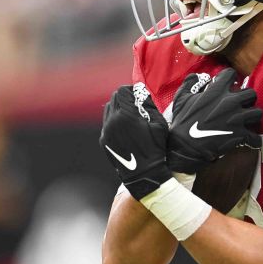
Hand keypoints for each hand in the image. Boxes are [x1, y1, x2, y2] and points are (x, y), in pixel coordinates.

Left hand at [100, 83, 170, 198]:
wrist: (144, 173)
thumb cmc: (155, 148)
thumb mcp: (158, 123)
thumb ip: (148, 105)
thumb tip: (141, 93)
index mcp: (126, 114)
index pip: (122, 91)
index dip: (131, 90)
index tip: (139, 95)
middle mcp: (112, 121)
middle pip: (114, 98)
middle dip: (125, 98)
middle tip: (136, 104)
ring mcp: (106, 131)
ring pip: (108, 110)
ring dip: (118, 108)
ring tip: (131, 116)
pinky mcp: (104, 140)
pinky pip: (107, 123)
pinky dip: (115, 121)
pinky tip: (126, 129)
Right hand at [166, 69, 262, 173]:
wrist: (185, 146)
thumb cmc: (183, 122)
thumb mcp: (181, 99)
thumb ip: (189, 84)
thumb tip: (196, 76)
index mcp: (217, 91)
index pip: (230, 74)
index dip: (230, 78)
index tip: (228, 83)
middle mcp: (230, 102)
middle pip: (251, 94)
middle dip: (248, 99)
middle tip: (241, 104)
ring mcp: (237, 119)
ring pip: (258, 113)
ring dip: (253, 117)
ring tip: (247, 120)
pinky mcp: (240, 135)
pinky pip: (255, 137)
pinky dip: (253, 140)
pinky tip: (250, 141)